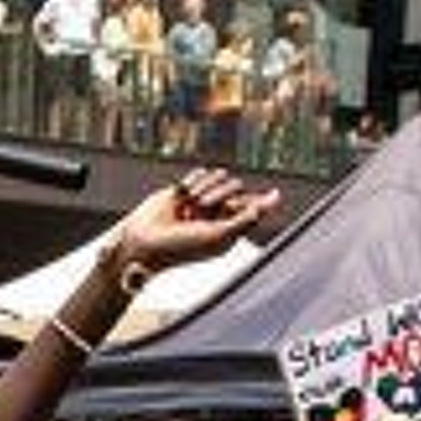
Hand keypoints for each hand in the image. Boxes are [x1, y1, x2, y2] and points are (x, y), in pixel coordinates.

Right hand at [106, 167, 277, 282]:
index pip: (252, 210)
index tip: (277, 193)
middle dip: (220, 193)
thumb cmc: (180, 247)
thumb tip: (269, 204)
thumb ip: (245, 220)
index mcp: (227, 231)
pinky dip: (192, 182)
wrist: (143, 242)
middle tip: (202, 208)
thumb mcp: (217, 237)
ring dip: (205, 187)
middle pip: (236, 187)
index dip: (263, 202)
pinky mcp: (185, 191)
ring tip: (189, 204)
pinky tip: (181, 196)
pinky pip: (201, 172)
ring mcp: (201, 202)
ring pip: (219, 176)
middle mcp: (216, 215)